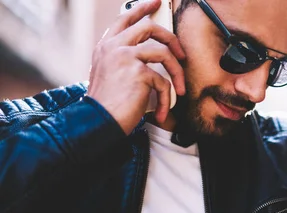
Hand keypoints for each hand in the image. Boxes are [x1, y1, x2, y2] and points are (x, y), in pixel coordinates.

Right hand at [87, 0, 185, 134]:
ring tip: (180, 89)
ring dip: (177, 73)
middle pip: (149, 27)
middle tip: (181, 52)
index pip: (125, 18)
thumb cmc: (106, 105)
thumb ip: (123, 61)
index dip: (142, 8)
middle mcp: (114, 46)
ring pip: (164, 52)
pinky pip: (164, 82)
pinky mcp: (138, 72)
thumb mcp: (109, 75)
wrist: (98, 121)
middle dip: (171, 37)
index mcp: (106, 46)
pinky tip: (162, 112)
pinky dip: (167, 99)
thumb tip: (148, 60)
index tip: (156, 2)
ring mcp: (126, 56)